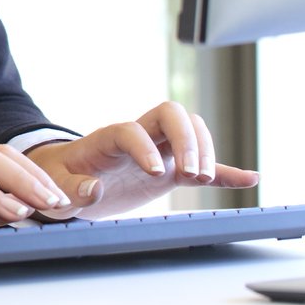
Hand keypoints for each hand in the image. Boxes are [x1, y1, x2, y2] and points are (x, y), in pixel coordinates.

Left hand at [24, 102, 259, 219]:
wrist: (64, 181)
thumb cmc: (57, 181)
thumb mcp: (55, 188)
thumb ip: (71, 190)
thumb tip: (94, 188)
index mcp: (104, 139)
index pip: (131, 129)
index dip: (145, 147)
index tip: (155, 172)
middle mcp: (135, 138)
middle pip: (169, 114)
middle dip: (186, 139)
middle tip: (192, 174)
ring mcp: (156, 151)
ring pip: (189, 130)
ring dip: (204, 150)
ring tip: (204, 179)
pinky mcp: (170, 170)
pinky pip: (201, 165)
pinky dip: (225, 171)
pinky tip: (249, 178)